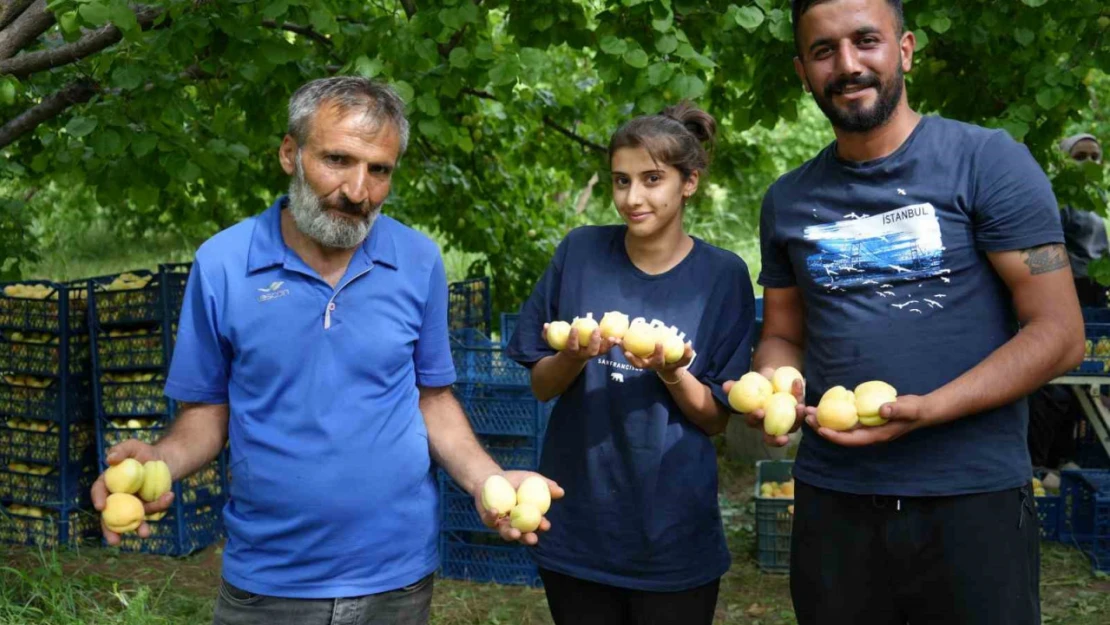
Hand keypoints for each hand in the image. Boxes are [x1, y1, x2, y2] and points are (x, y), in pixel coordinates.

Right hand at [91, 439, 174, 545]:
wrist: (166, 460)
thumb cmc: (145, 452)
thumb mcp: (133, 446)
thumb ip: (121, 449)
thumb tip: (110, 459)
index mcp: (109, 482)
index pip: (99, 491)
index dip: (98, 499)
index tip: (101, 507)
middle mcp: (118, 496)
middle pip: (110, 516)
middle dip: (110, 531)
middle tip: (114, 541)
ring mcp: (133, 504)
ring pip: (133, 518)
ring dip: (138, 527)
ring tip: (145, 534)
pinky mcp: (148, 506)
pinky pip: (152, 510)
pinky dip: (160, 505)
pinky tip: (169, 496)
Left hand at [475, 470, 564, 545]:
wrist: (492, 476)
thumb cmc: (515, 479)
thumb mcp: (532, 479)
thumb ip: (546, 485)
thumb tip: (561, 492)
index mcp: (528, 516)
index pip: (537, 524)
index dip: (542, 526)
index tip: (545, 525)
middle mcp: (515, 523)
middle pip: (522, 535)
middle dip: (528, 538)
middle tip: (532, 538)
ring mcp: (501, 523)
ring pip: (506, 533)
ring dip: (511, 534)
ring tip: (515, 533)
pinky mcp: (488, 520)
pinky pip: (490, 520)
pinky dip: (492, 516)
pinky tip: (495, 510)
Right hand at [545, 324, 619, 361]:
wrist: (571, 360)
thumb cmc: (562, 347)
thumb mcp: (553, 342)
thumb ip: (547, 335)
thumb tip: (545, 325)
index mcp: (571, 352)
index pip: (572, 346)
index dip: (573, 338)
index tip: (574, 328)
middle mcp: (583, 354)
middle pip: (591, 351)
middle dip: (594, 341)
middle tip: (596, 329)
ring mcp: (592, 354)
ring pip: (601, 351)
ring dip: (607, 344)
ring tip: (613, 337)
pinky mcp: (599, 351)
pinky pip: (607, 348)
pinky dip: (613, 343)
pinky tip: (619, 335)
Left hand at [623, 342, 693, 375]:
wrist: (668, 367)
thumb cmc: (676, 361)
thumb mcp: (684, 359)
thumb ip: (687, 353)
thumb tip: (688, 344)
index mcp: (659, 365)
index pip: (658, 361)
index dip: (658, 353)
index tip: (659, 343)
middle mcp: (648, 365)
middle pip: (638, 364)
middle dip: (632, 359)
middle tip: (627, 351)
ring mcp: (642, 362)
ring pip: (630, 359)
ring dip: (623, 351)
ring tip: (617, 342)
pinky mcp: (637, 357)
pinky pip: (629, 351)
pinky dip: (623, 345)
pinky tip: (618, 336)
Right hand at [722, 367, 805, 446]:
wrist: (772, 377)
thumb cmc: (755, 384)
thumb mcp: (745, 384)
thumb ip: (735, 386)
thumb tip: (726, 386)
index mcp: (756, 419)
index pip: (753, 423)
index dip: (755, 419)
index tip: (760, 411)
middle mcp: (771, 424)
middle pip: (774, 437)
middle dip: (778, 440)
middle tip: (783, 438)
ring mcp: (786, 420)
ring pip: (793, 426)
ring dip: (797, 419)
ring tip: (799, 407)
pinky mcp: (797, 412)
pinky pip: (800, 408)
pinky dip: (800, 396)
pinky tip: (797, 385)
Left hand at [804, 394, 930, 446]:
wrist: (922, 410)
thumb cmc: (915, 411)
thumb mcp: (908, 409)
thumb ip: (897, 409)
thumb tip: (882, 409)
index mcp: (876, 436)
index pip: (852, 440)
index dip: (835, 436)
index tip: (821, 429)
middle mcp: (868, 433)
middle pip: (841, 434)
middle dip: (823, 427)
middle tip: (807, 417)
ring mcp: (866, 427)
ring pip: (841, 426)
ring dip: (825, 419)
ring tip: (809, 411)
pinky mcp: (865, 418)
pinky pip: (847, 418)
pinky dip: (835, 412)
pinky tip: (824, 404)